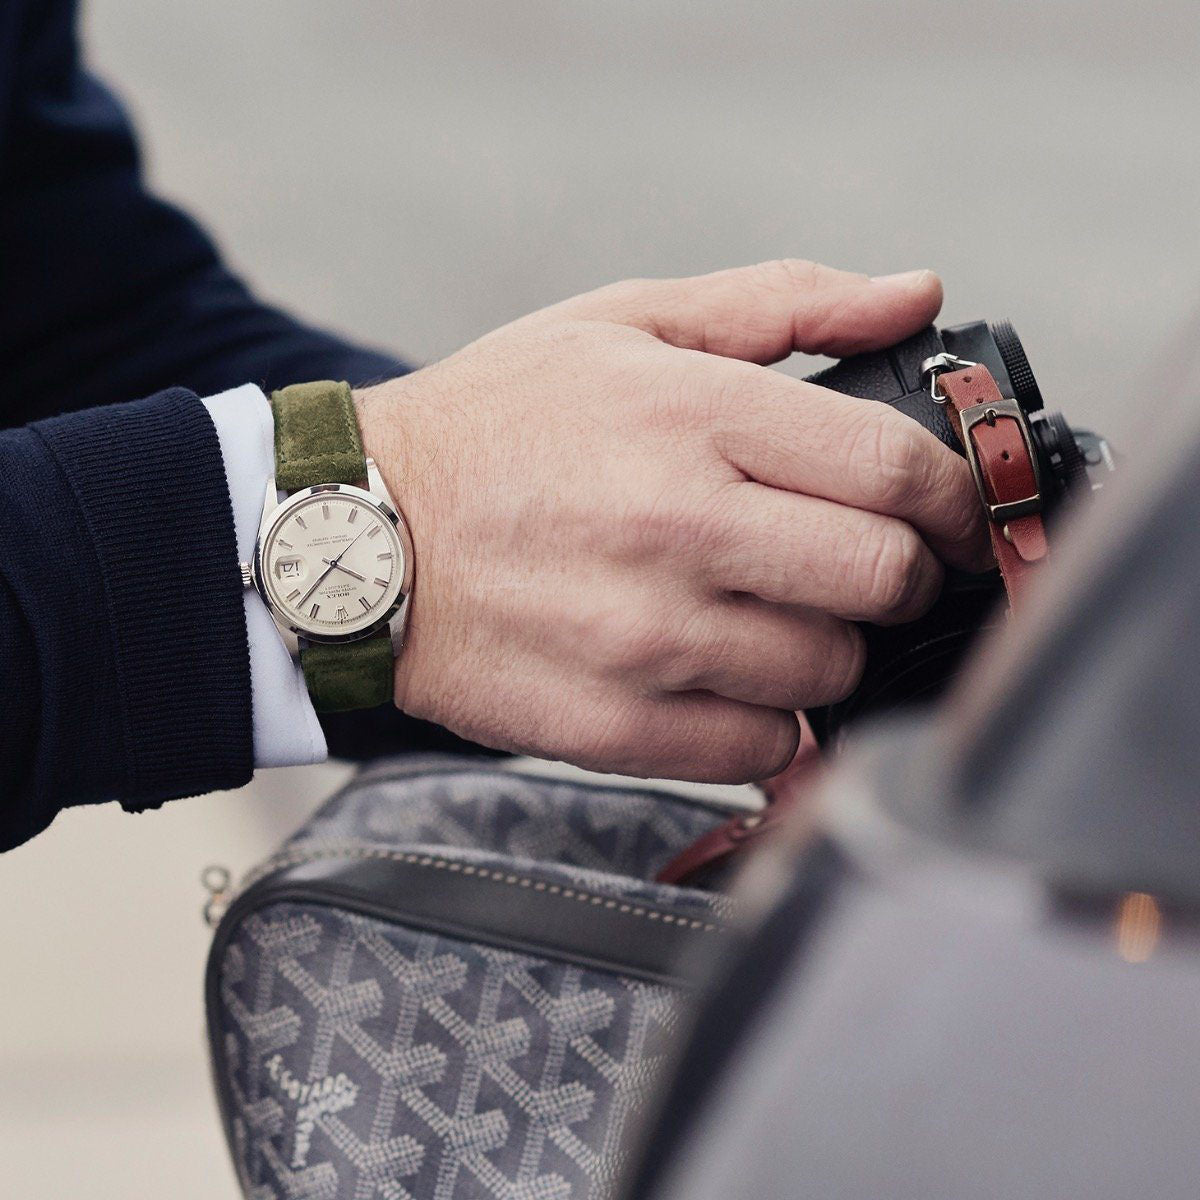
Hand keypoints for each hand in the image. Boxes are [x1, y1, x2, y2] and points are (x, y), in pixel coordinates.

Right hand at [355, 260, 989, 782]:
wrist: (361, 536)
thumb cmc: (493, 424)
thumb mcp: (623, 323)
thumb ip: (782, 305)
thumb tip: (914, 296)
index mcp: (694, 415)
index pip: (898, 472)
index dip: (955, 501)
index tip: (952, 515)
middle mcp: (679, 528)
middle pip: (884, 578)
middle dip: (897, 573)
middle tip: (859, 563)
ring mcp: (647, 637)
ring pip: (827, 670)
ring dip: (821, 644)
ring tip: (763, 613)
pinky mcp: (615, 723)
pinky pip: (760, 747)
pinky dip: (762, 718)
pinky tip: (716, 674)